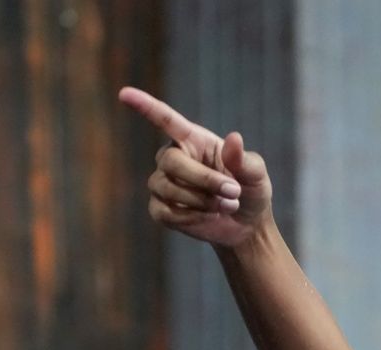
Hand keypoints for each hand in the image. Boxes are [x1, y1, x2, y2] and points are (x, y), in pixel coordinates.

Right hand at [117, 86, 272, 246]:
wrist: (246, 225)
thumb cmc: (250, 190)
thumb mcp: (255, 173)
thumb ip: (244, 159)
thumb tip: (233, 138)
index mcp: (192, 139)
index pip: (165, 119)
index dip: (145, 106)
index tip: (124, 93)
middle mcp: (172, 157)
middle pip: (171, 162)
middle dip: (204, 180)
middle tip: (234, 191)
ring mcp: (162, 184)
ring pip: (169, 189)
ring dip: (203, 200)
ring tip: (227, 205)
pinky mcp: (160, 209)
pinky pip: (167, 212)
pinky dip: (193, 217)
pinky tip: (209, 217)